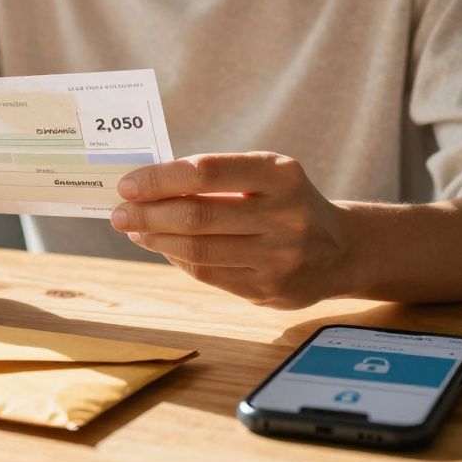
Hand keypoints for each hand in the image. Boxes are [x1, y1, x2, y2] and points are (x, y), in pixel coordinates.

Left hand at [109, 152, 355, 308]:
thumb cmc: (284, 202)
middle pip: (197, 216)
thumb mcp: (263, 176)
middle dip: (148, 214)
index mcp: (280, 174)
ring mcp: (281, 257)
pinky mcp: (272, 289)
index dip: (159, 179)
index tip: (126, 184)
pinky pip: (209, 274)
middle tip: (119, 212)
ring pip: (199, 250)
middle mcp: (285, 215)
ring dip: (156, 239)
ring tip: (134, 229)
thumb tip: (144, 188)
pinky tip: (162, 247)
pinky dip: (177, 259)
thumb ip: (213, 179)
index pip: (205, 171)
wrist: (342, 249)